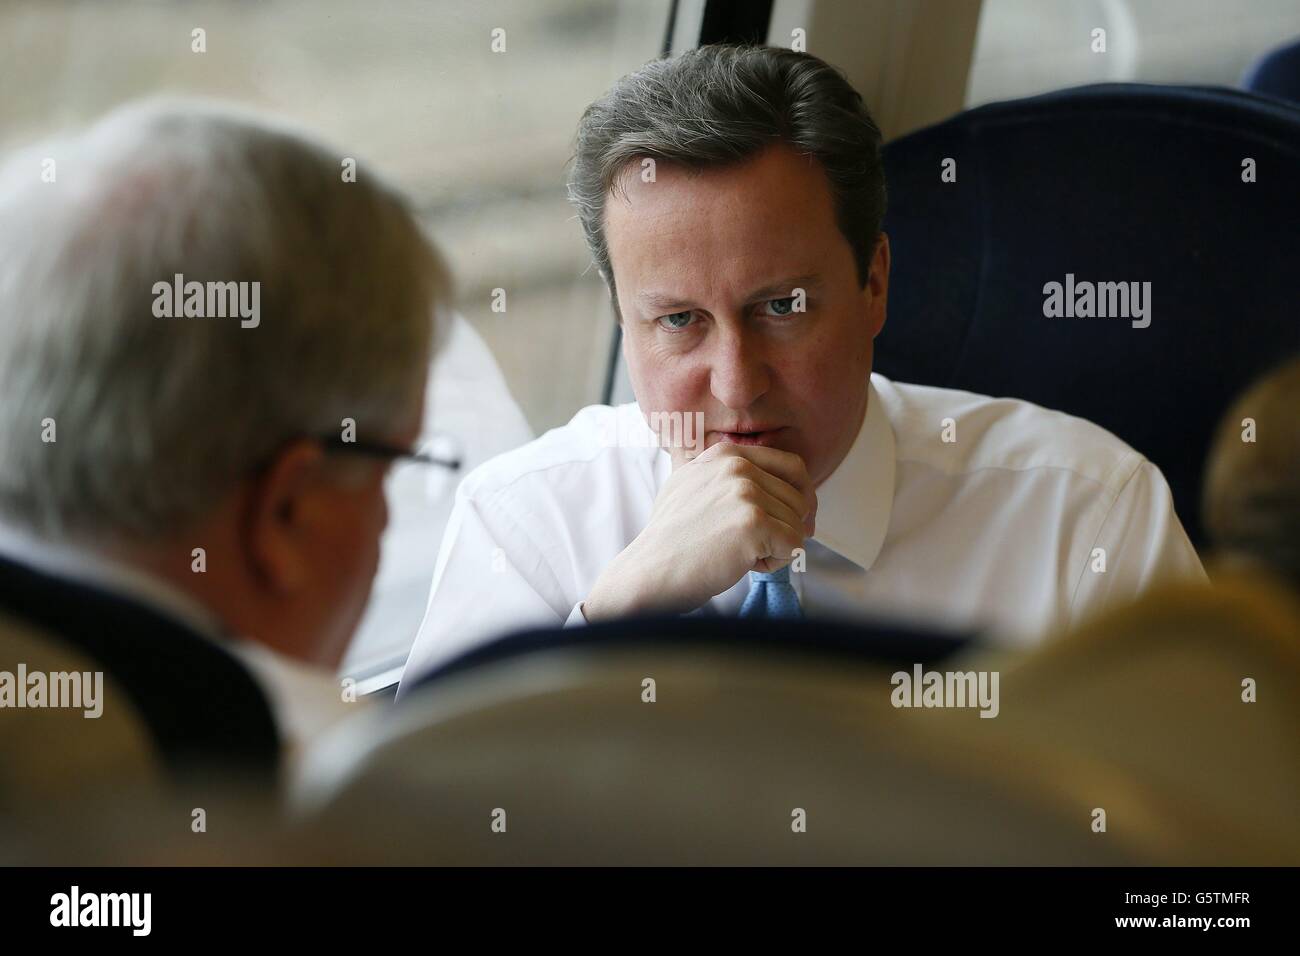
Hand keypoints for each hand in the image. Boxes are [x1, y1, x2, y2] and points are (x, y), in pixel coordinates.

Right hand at [582, 441, 815, 620]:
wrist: (650, 572)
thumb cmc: (670, 541)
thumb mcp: (693, 486)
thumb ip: (728, 477)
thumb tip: (774, 489)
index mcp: (726, 454)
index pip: (792, 466)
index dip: (800, 497)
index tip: (795, 520)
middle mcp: (737, 466)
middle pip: (799, 498)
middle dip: (785, 528)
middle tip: (755, 547)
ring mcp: (746, 492)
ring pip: (798, 524)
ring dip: (777, 548)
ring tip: (740, 554)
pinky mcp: (754, 522)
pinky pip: (794, 546)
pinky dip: (776, 563)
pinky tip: (744, 564)